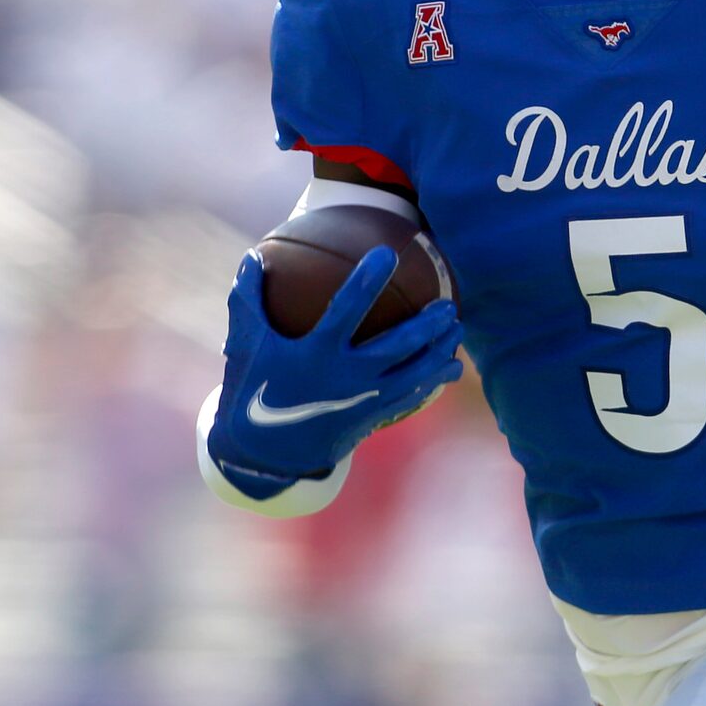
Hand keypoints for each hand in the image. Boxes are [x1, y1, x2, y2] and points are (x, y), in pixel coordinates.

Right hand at [206, 248, 462, 495]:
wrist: (267, 450)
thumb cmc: (256, 386)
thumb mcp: (247, 342)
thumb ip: (249, 298)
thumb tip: (253, 255)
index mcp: (314, 353)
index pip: (345, 310)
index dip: (366, 282)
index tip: (387, 254)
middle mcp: (345, 376)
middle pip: (397, 347)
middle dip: (427, 325)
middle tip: (448, 304)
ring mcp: (363, 398)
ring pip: (414, 373)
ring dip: (440, 351)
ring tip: (458, 328)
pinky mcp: (373, 414)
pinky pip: (412, 396)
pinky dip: (434, 380)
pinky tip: (452, 365)